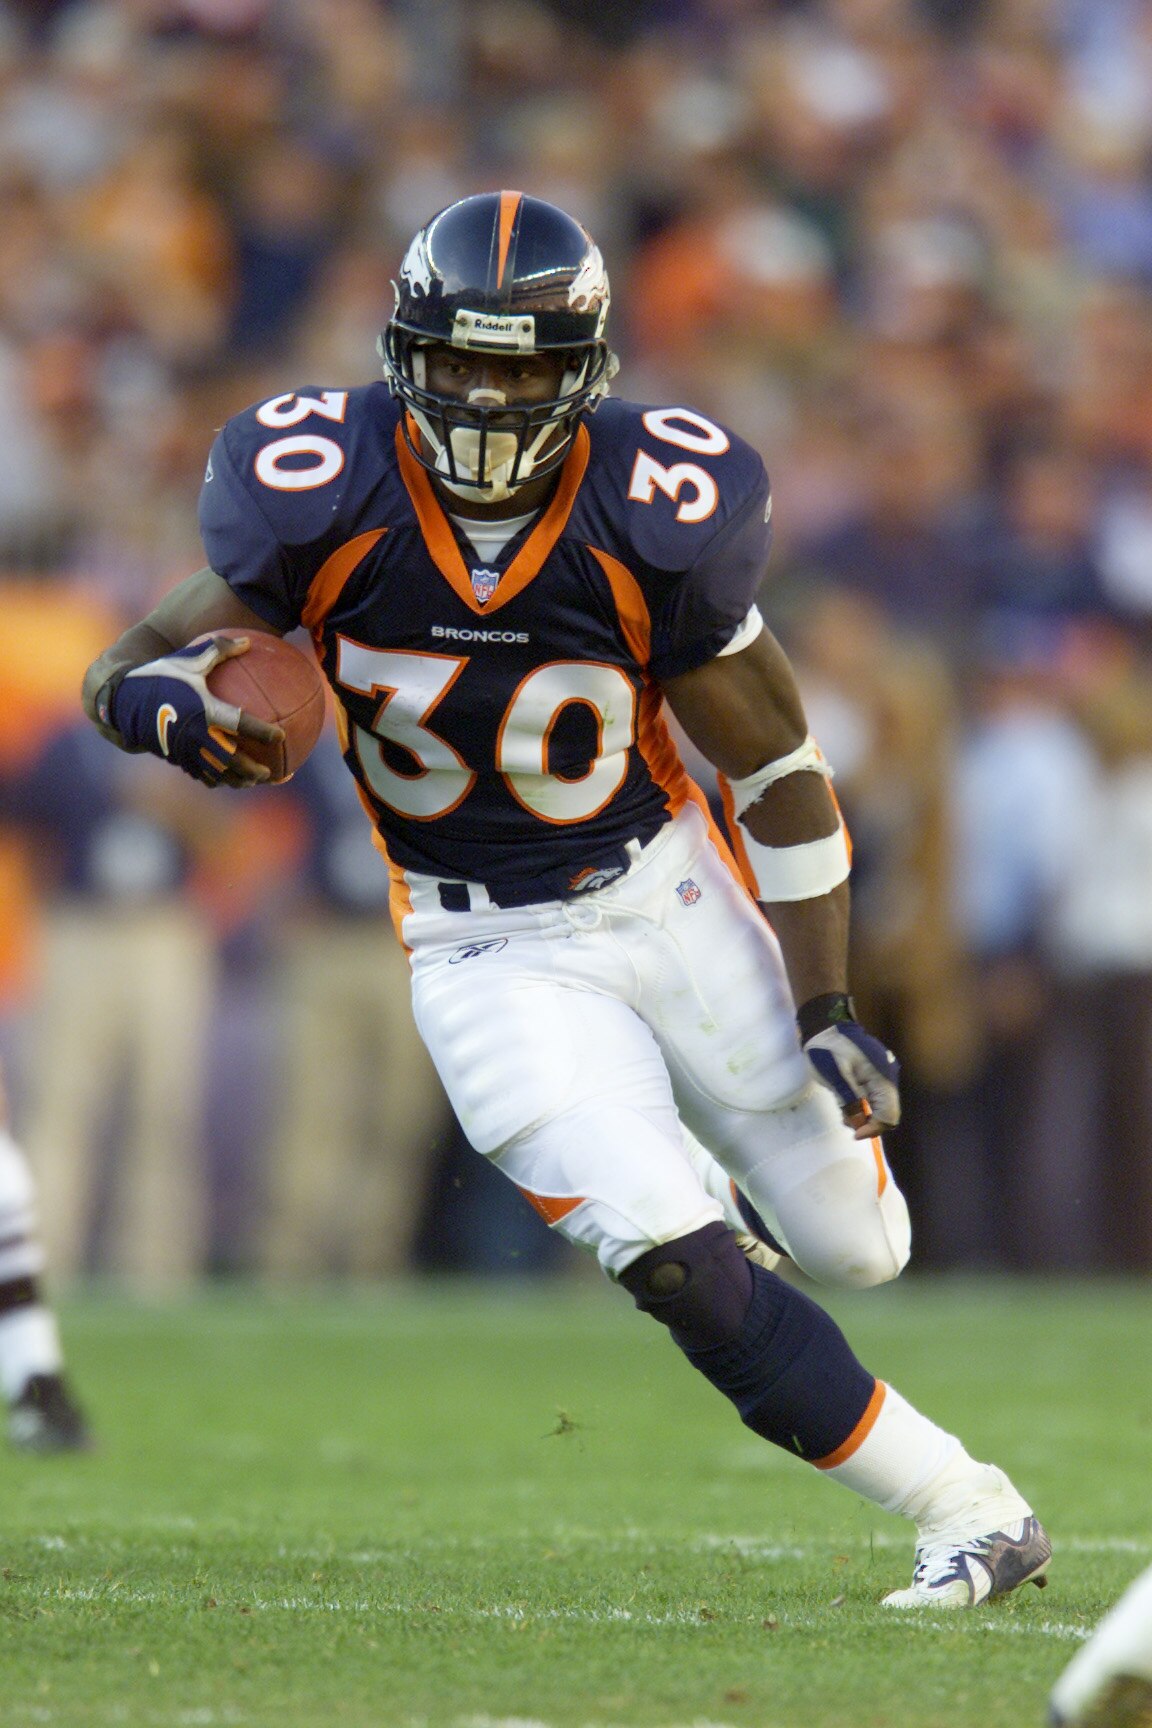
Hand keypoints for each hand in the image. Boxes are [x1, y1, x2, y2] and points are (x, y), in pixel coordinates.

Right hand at [100, 636, 282, 786]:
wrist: (121, 698)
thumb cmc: (159, 676)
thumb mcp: (189, 659)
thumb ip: (219, 650)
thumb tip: (248, 641)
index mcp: (204, 710)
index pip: (240, 723)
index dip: (262, 731)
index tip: (280, 735)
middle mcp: (197, 735)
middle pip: (232, 760)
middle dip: (254, 770)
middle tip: (271, 773)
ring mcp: (185, 750)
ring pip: (217, 773)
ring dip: (237, 781)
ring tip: (253, 783)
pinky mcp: (175, 757)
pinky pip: (200, 773)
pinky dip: (216, 779)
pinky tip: (228, 780)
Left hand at [797, 993, 900, 1136]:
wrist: (825, 1024)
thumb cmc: (828, 1049)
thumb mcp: (835, 1077)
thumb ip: (851, 1102)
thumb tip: (860, 1125)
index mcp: (882, 1077)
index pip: (889, 1115)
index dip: (873, 1128)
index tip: (853, 1132)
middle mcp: (889, 1076)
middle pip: (887, 1112)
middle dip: (867, 1121)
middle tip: (845, 1119)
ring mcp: (884, 1074)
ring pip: (880, 1105)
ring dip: (863, 1113)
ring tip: (842, 1107)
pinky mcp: (876, 1073)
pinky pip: (874, 1095)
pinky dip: (862, 1103)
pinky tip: (846, 1098)